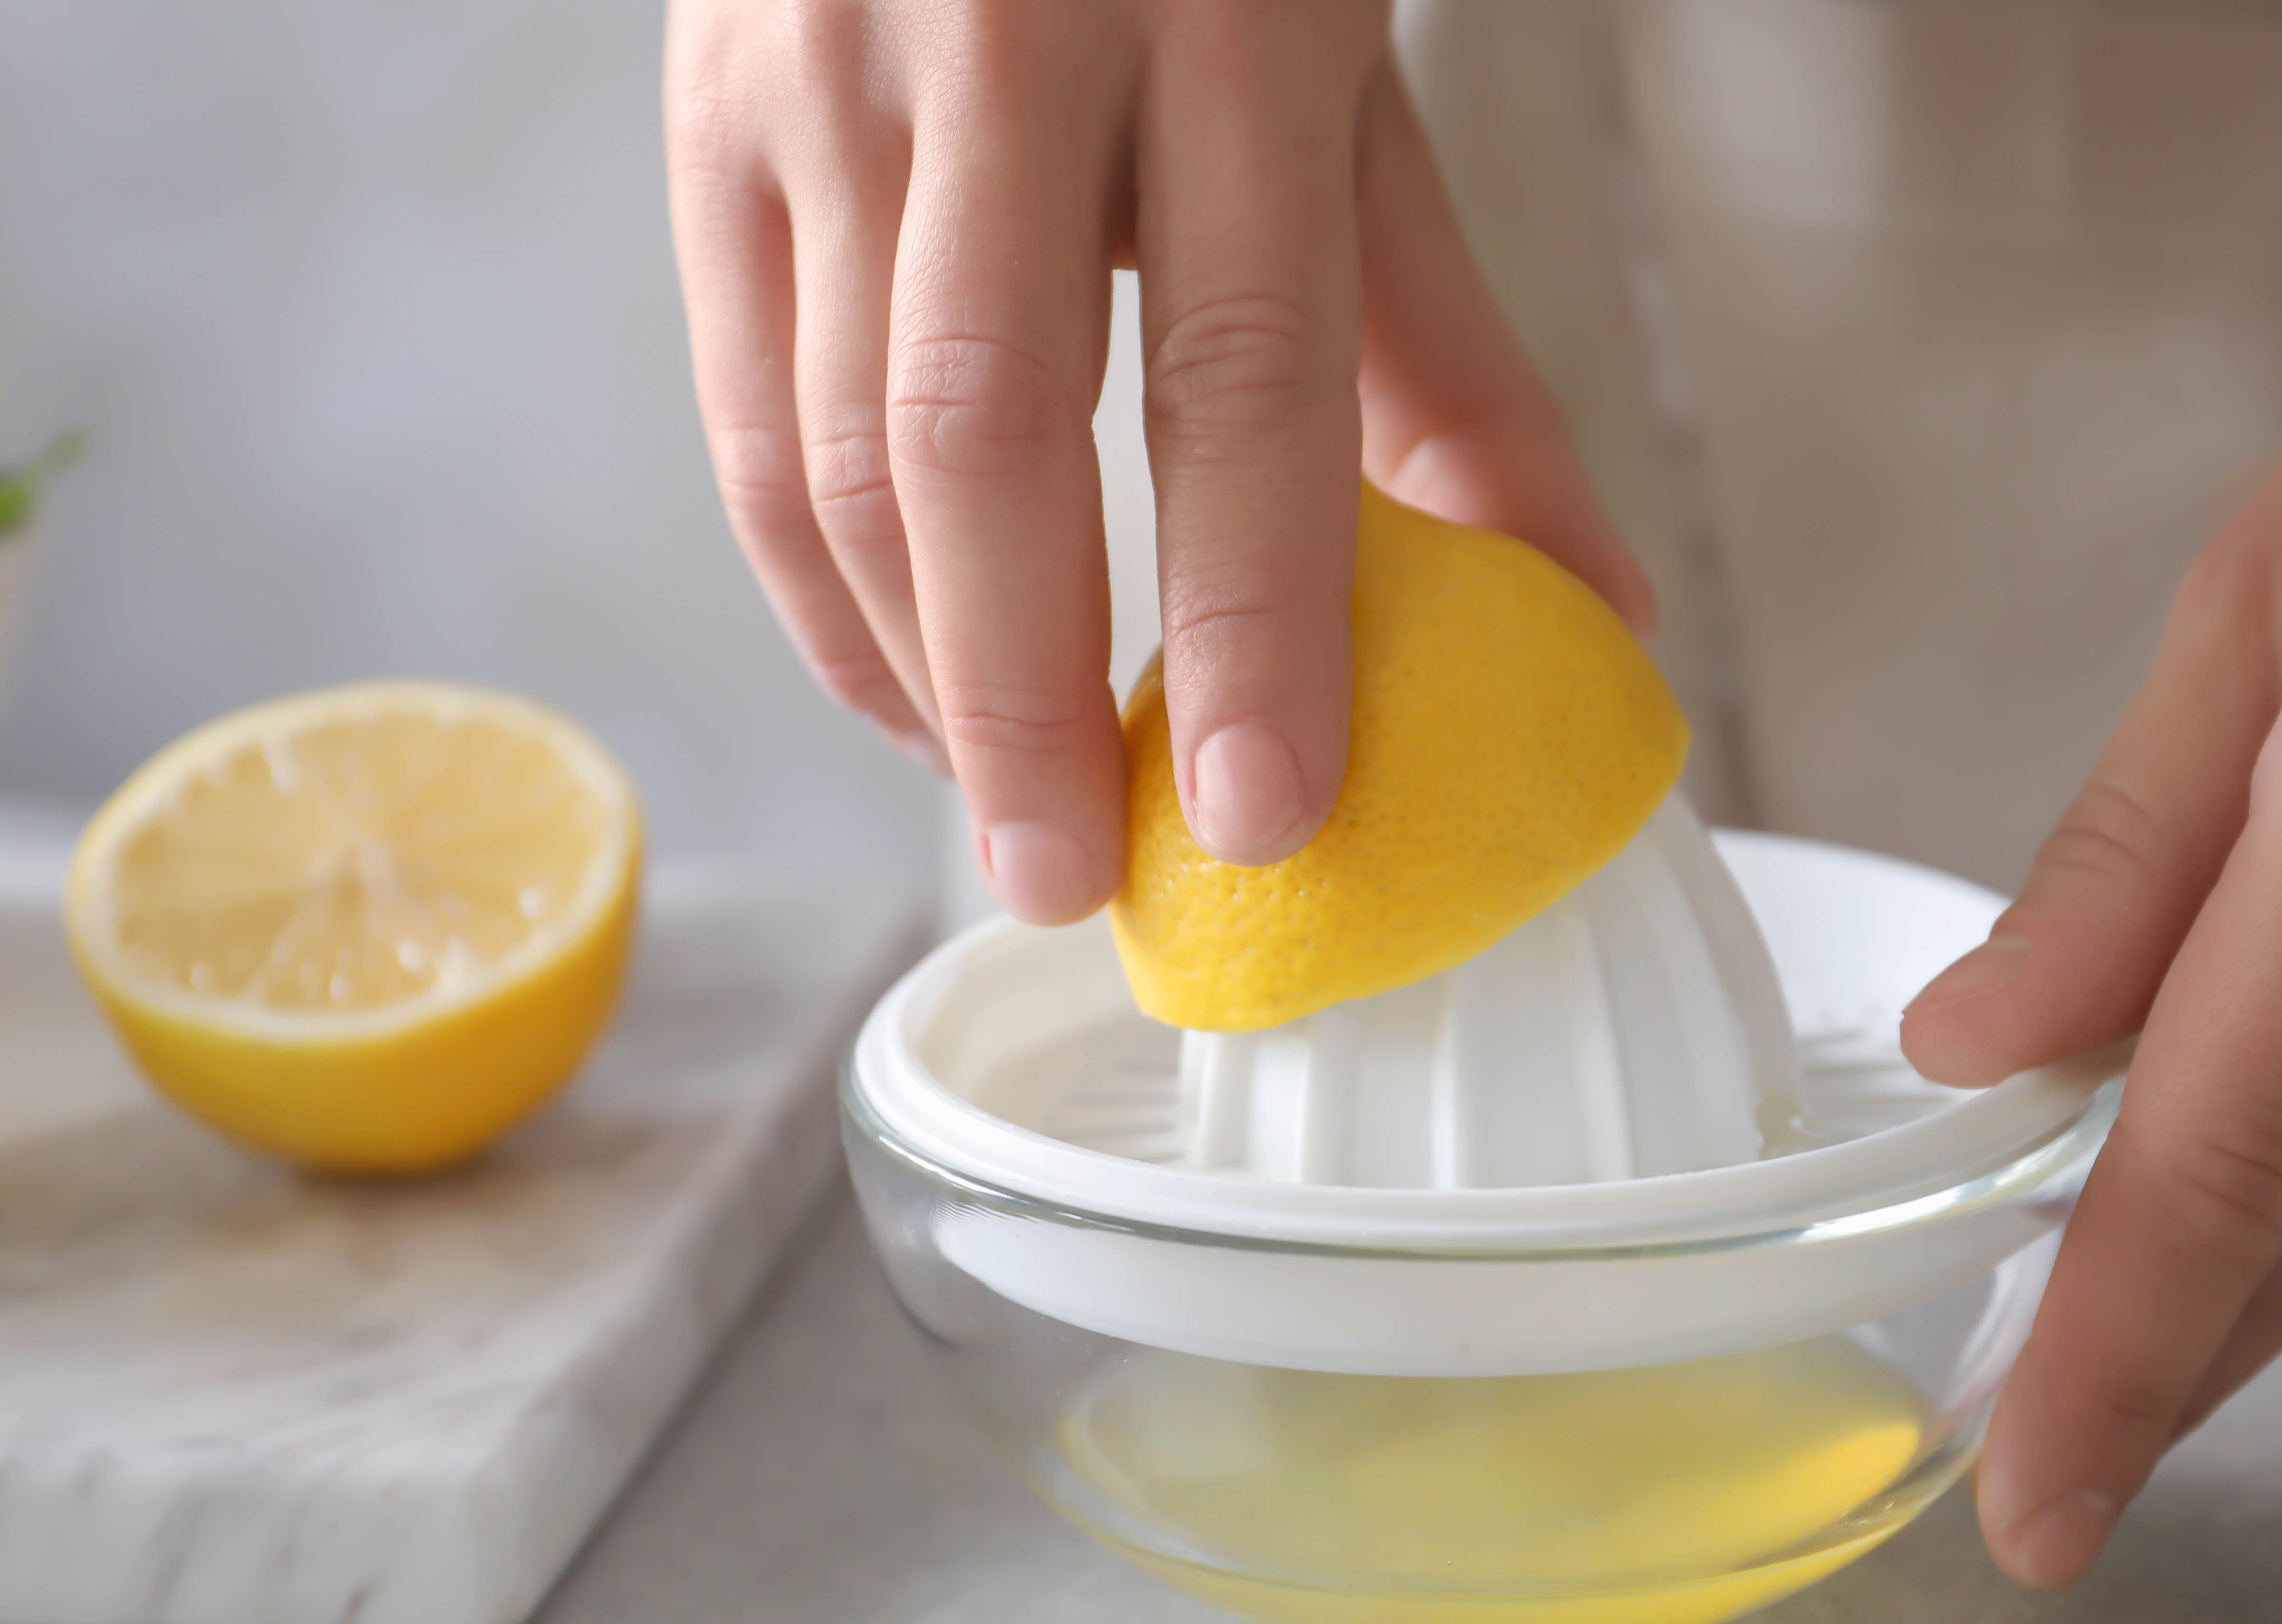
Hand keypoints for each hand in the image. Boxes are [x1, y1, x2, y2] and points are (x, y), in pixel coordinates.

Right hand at [664, 0, 1651, 921]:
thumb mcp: (1345, 90)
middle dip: (1026, 695)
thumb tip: (1580, 617)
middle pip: (983, 431)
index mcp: (1224, 19)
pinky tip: (906, 691)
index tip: (1271, 811)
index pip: (1238, 369)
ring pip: (834, 441)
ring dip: (918, 670)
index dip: (1252, 616)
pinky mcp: (701, 113)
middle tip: (1079, 879)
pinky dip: (817, 590)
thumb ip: (1448, 359)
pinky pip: (738, 405)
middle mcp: (1002, 38)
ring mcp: (821, 71)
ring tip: (1012, 814)